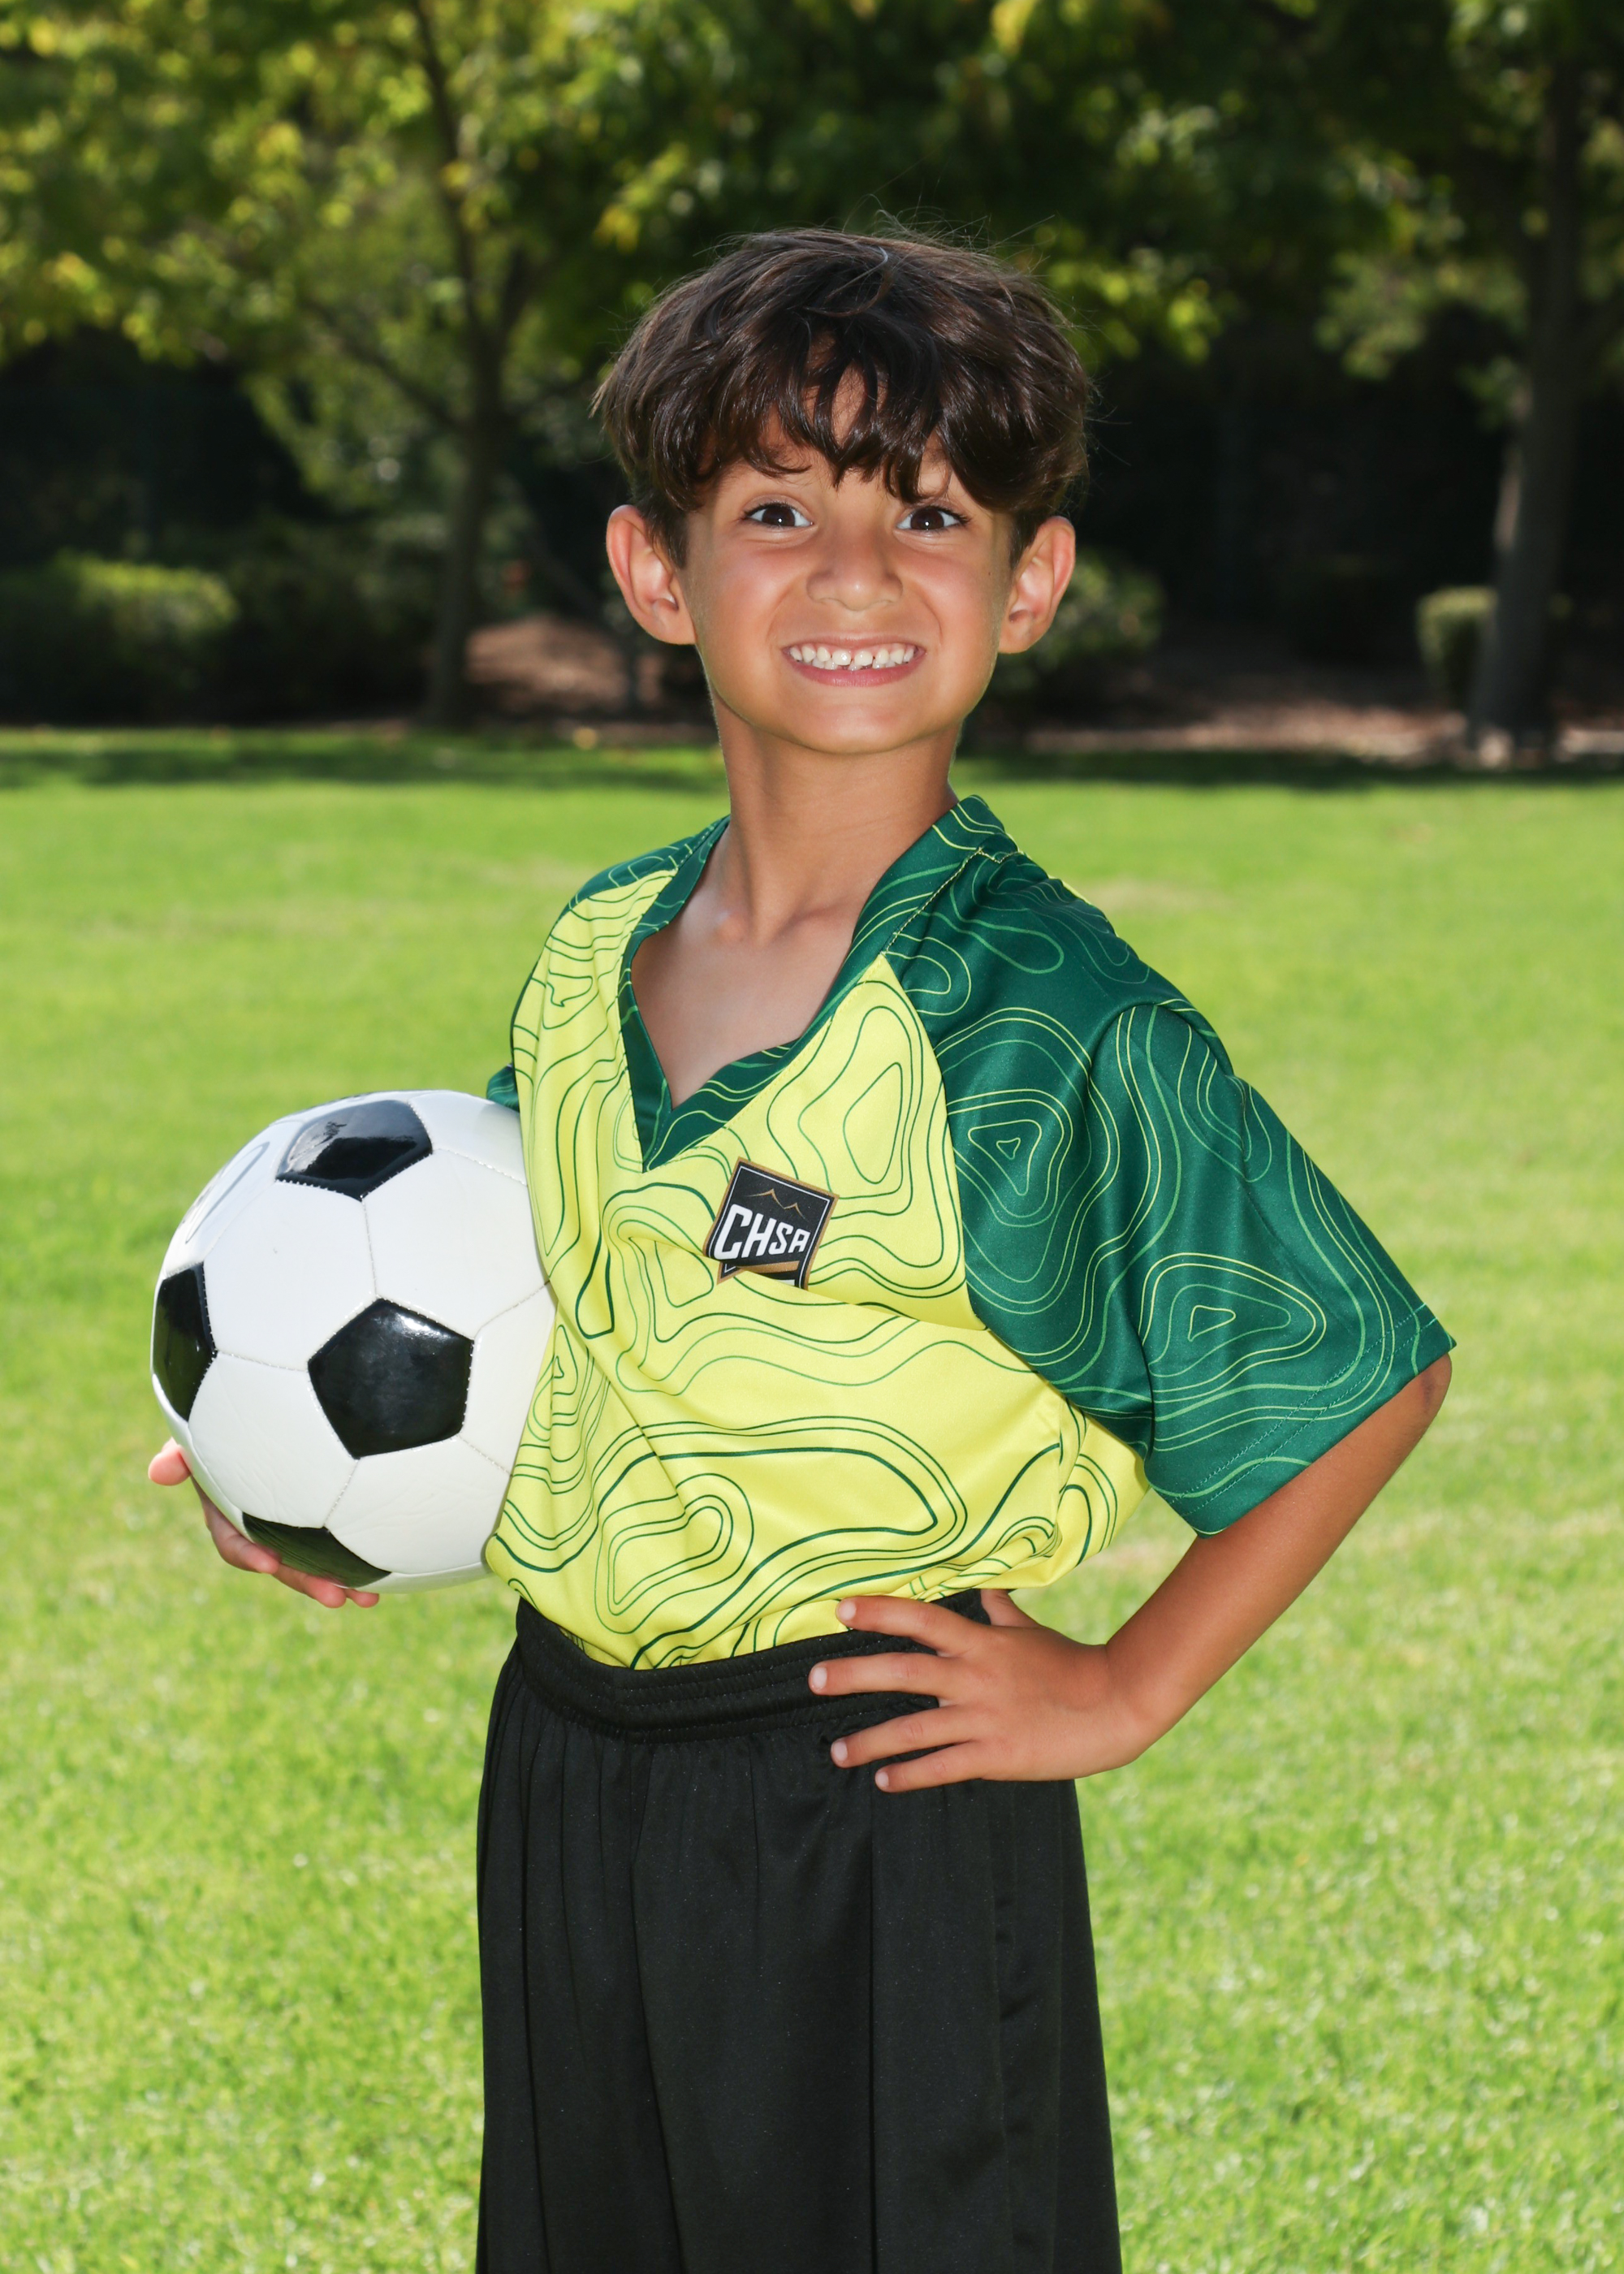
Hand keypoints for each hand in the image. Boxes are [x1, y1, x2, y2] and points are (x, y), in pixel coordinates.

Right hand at [148, 1439, 379, 1609]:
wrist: (275, 1399)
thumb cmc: (230, 1416)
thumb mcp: (201, 1431)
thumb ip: (181, 1451)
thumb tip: (157, 1473)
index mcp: (231, 1511)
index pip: (234, 1543)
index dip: (248, 1555)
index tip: (269, 1563)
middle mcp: (263, 1524)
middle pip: (282, 1563)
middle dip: (306, 1582)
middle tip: (337, 1597)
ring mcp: (295, 1523)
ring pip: (315, 1561)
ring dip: (340, 1581)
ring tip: (369, 1598)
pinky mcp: (325, 1515)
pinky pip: (340, 1543)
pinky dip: (360, 1558)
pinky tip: (388, 1574)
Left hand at [809, 1591, 1161, 1792]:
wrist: (1115, 1704)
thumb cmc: (1072, 1664)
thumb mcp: (1032, 1631)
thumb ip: (1001, 1611)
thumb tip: (986, 1585)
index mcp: (982, 1643)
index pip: (921, 1620)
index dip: (880, 1612)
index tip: (841, 1609)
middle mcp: (975, 1677)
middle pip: (903, 1671)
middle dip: (853, 1675)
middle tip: (812, 1679)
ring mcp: (983, 1718)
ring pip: (913, 1728)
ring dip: (870, 1741)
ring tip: (836, 1752)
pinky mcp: (996, 1756)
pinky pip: (942, 1766)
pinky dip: (910, 1774)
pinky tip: (884, 1781)